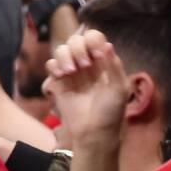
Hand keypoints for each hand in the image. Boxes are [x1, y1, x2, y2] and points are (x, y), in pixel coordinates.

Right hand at [41, 30, 130, 145]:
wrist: (93, 132)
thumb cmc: (110, 112)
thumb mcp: (119, 89)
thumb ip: (113, 66)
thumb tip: (107, 44)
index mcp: (103, 62)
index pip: (94, 38)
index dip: (92, 40)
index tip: (96, 54)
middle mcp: (86, 63)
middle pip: (75, 40)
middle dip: (78, 48)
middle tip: (84, 65)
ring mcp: (71, 71)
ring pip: (61, 49)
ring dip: (65, 56)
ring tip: (71, 72)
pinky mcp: (58, 81)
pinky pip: (50, 64)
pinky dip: (54, 66)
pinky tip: (61, 76)